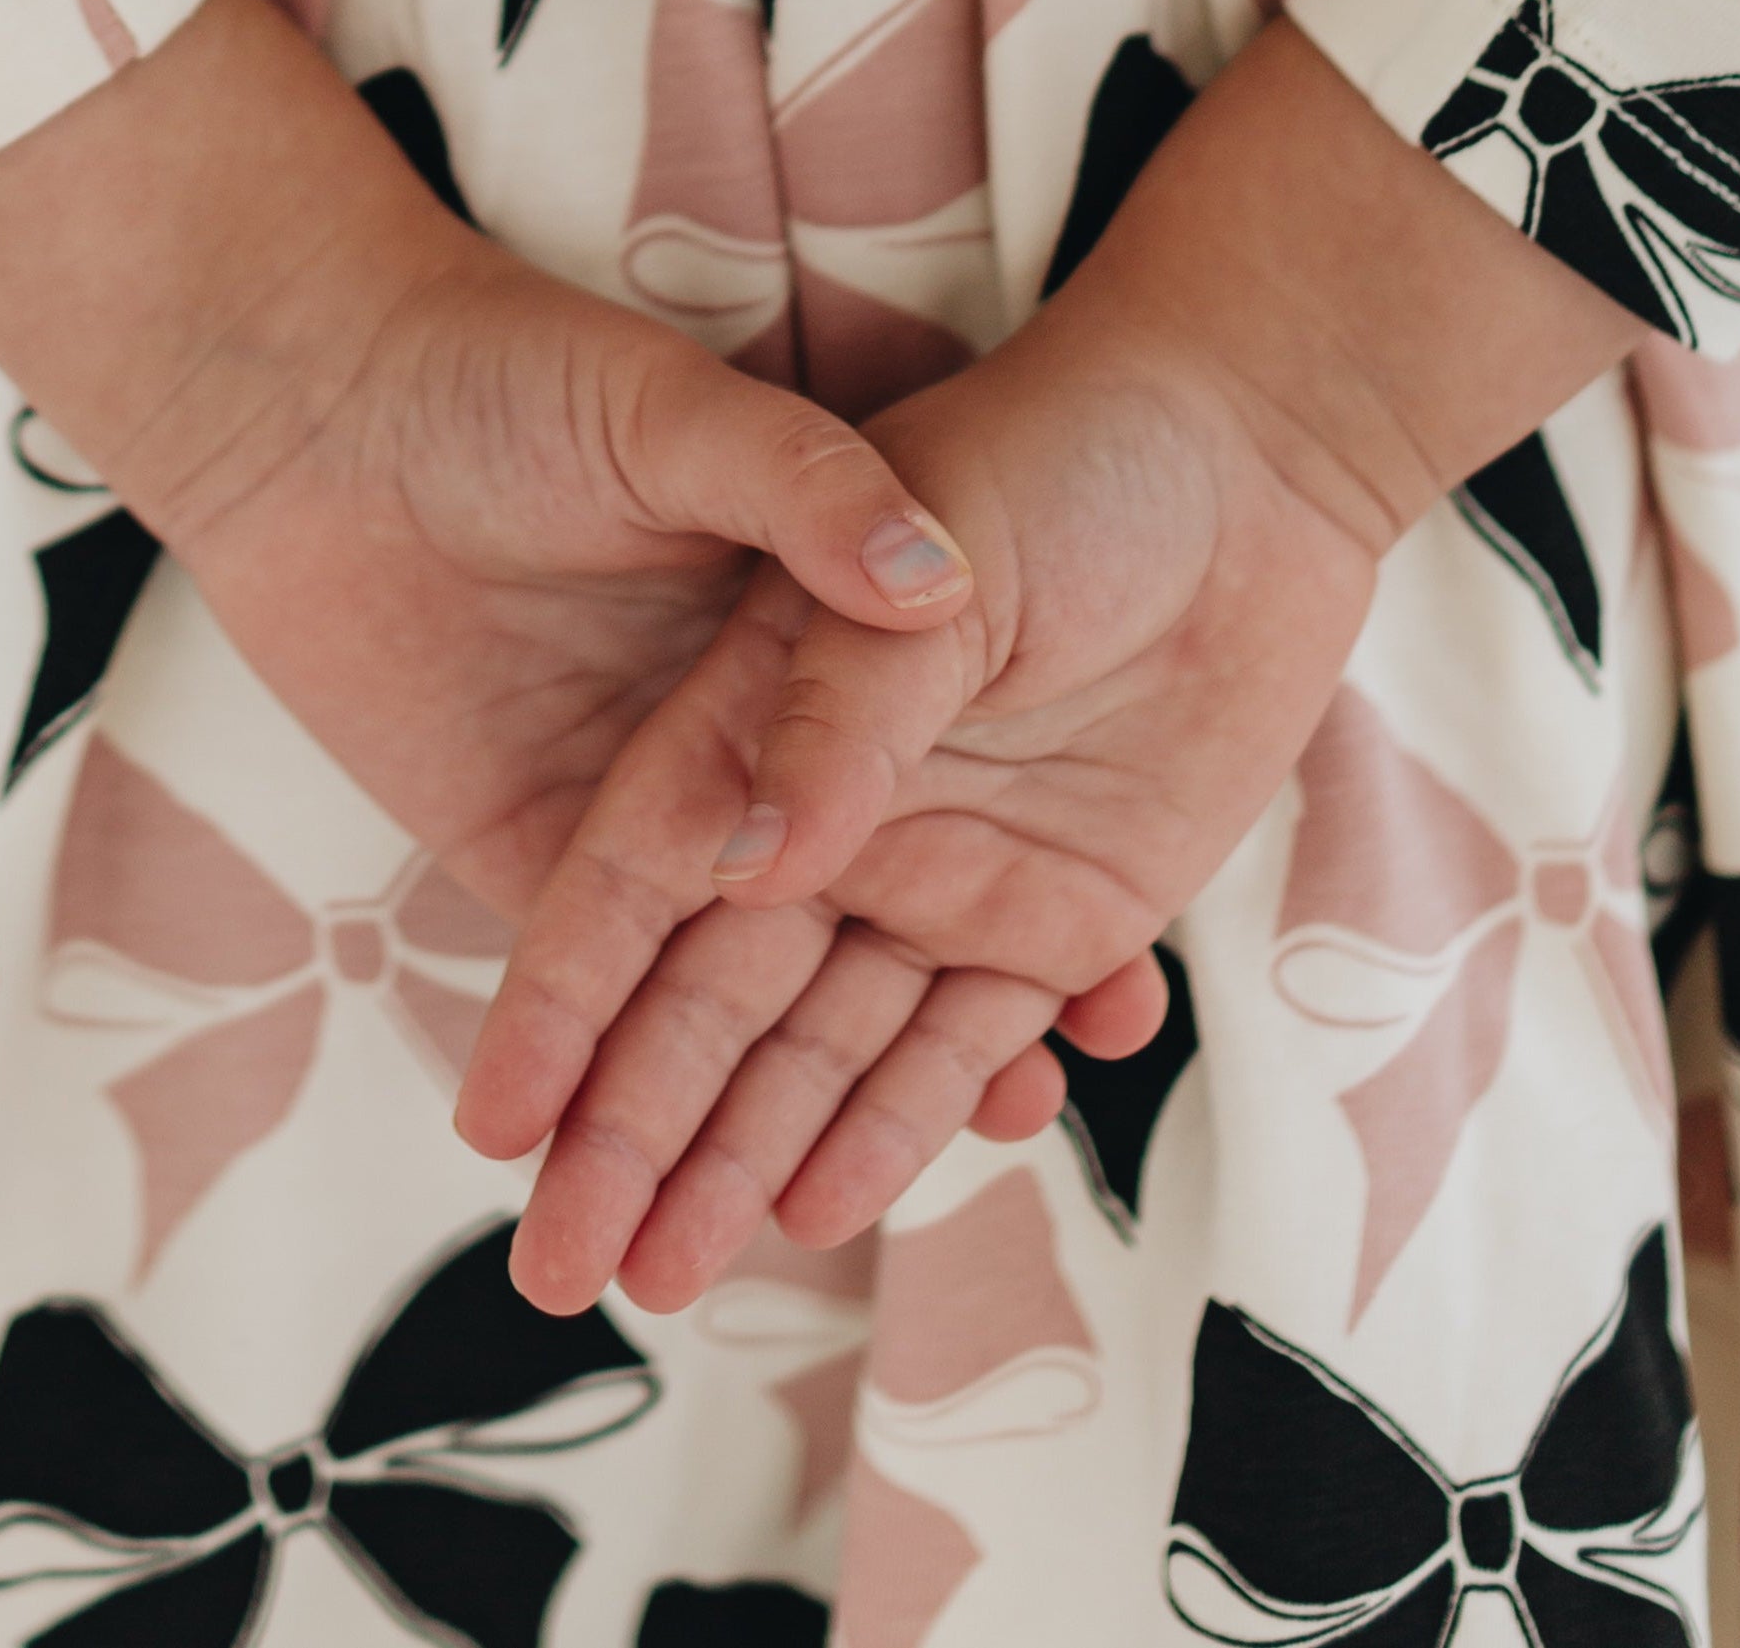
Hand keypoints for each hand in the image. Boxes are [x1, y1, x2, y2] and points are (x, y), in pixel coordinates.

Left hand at [0, 0, 1064, 1137]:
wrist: (315, 402)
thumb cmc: (505, 372)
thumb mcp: (671, 413)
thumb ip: (794, 484)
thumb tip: (926, 576)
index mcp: (793, 639)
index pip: (929, 798)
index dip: (1016, 895)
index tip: (1111, 991)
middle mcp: (731, 743)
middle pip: (844, 915)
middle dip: (934, 1030)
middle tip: (1032, 1112)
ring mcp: (628, 809)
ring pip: (729, 989)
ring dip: (790, 1099)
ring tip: (886, 1182)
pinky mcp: (522, 852)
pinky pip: (600, 999)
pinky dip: (652, 1087)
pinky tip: (720, 1165)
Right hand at [461, 22, 1649, 1315]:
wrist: (1244, 456)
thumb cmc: (1066, 457)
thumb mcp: (940, 550)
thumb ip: (843, 710)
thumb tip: (756, 869)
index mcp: (757, 703)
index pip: (634, 879)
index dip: (562, 1000)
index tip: (495, 1121)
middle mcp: (828, 807)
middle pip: (706, 997)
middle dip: (629, 1134)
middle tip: (564, 1274)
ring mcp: (937, 868)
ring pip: (814, 1051)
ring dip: (742, 1162)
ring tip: (669, 1284)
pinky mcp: (1053, 908)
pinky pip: (959, 1046)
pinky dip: (898, 1128)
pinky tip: (824, 1207)